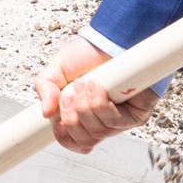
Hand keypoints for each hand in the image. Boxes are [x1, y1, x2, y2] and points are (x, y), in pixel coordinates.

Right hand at [34, 39, 159, 155]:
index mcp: (84, 118)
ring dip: (85, 106)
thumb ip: (45, 89)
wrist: (111, 40)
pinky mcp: (137, 114)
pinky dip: (100, 103)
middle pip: (85, 140)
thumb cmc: (89, 55)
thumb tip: (46, 113)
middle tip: (69, 94)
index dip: (65, 138)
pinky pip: (114, 120)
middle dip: (71, 117)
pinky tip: (97, 86)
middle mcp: (104, 122)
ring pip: (98, 131)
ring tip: (84, 83)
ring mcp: (121, 121)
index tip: (57, 123)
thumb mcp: (57, 70)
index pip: (77, 143)